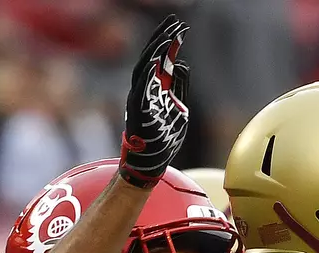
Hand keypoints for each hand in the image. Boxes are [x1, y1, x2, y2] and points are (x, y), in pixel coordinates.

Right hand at [119, 14, 190, 187]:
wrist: (151, 164)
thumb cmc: (164, 140)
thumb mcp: (180, 109)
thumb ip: (180, 87)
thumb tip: (180, 63)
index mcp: (155, 89)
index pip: (162, 59)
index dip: (170, 42)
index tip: (181, 27)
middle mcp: (145, 89)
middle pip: (152, 57)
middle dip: (164, 39)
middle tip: (176, 23)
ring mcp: (139, 97)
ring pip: (145, 66)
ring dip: (157, 50)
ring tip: (169, 35)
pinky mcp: (137, 107)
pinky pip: (141, 84)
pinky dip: (149, 70)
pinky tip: (159, 56)